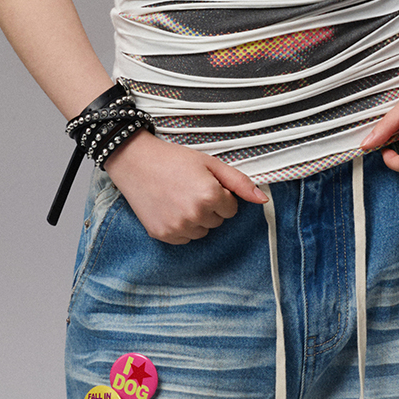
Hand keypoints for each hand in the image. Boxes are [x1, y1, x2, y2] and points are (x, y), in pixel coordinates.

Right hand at [102, 133, 265, 243]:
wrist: (135, 162)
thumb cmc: (173, 159)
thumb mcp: (210, 164)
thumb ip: (239, 182)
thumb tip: (263, 200)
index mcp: (210, 195)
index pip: (231, 208)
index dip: (220, 194)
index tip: (204, 183)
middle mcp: (195, 214)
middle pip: (218, 221)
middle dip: (209, 207)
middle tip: (190, 188)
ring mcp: (177, 227)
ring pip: (202, 231)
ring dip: (196, 218)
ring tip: (179, 198)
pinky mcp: (163, 234)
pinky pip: (185, 238)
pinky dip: (181, 227)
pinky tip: (170, 208)